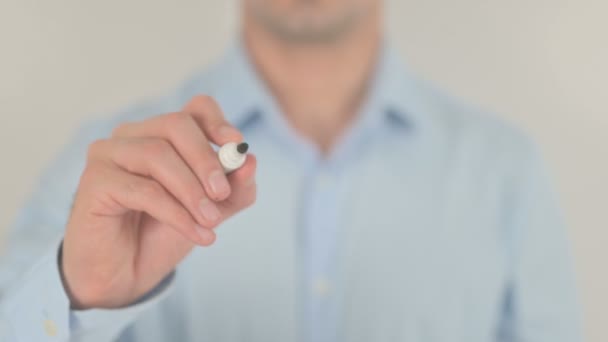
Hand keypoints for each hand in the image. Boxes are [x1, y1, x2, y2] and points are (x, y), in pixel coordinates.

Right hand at [61, 96, 256, 308]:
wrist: (126, 275)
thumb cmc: (163, 233)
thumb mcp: (211, 211)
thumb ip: (235, 189)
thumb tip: (250, 162)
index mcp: (163, 134)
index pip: (195, 108)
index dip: (218, 122)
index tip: (236, 146)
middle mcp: (133, 135)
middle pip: (176, 125)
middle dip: (206, 160)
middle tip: (223, 194)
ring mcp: (109, 153)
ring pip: (158, 155)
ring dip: (192, 192)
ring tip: (211, 222)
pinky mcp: (95, 181)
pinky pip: (143, 190)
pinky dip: (176, 213)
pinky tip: (197, 234)